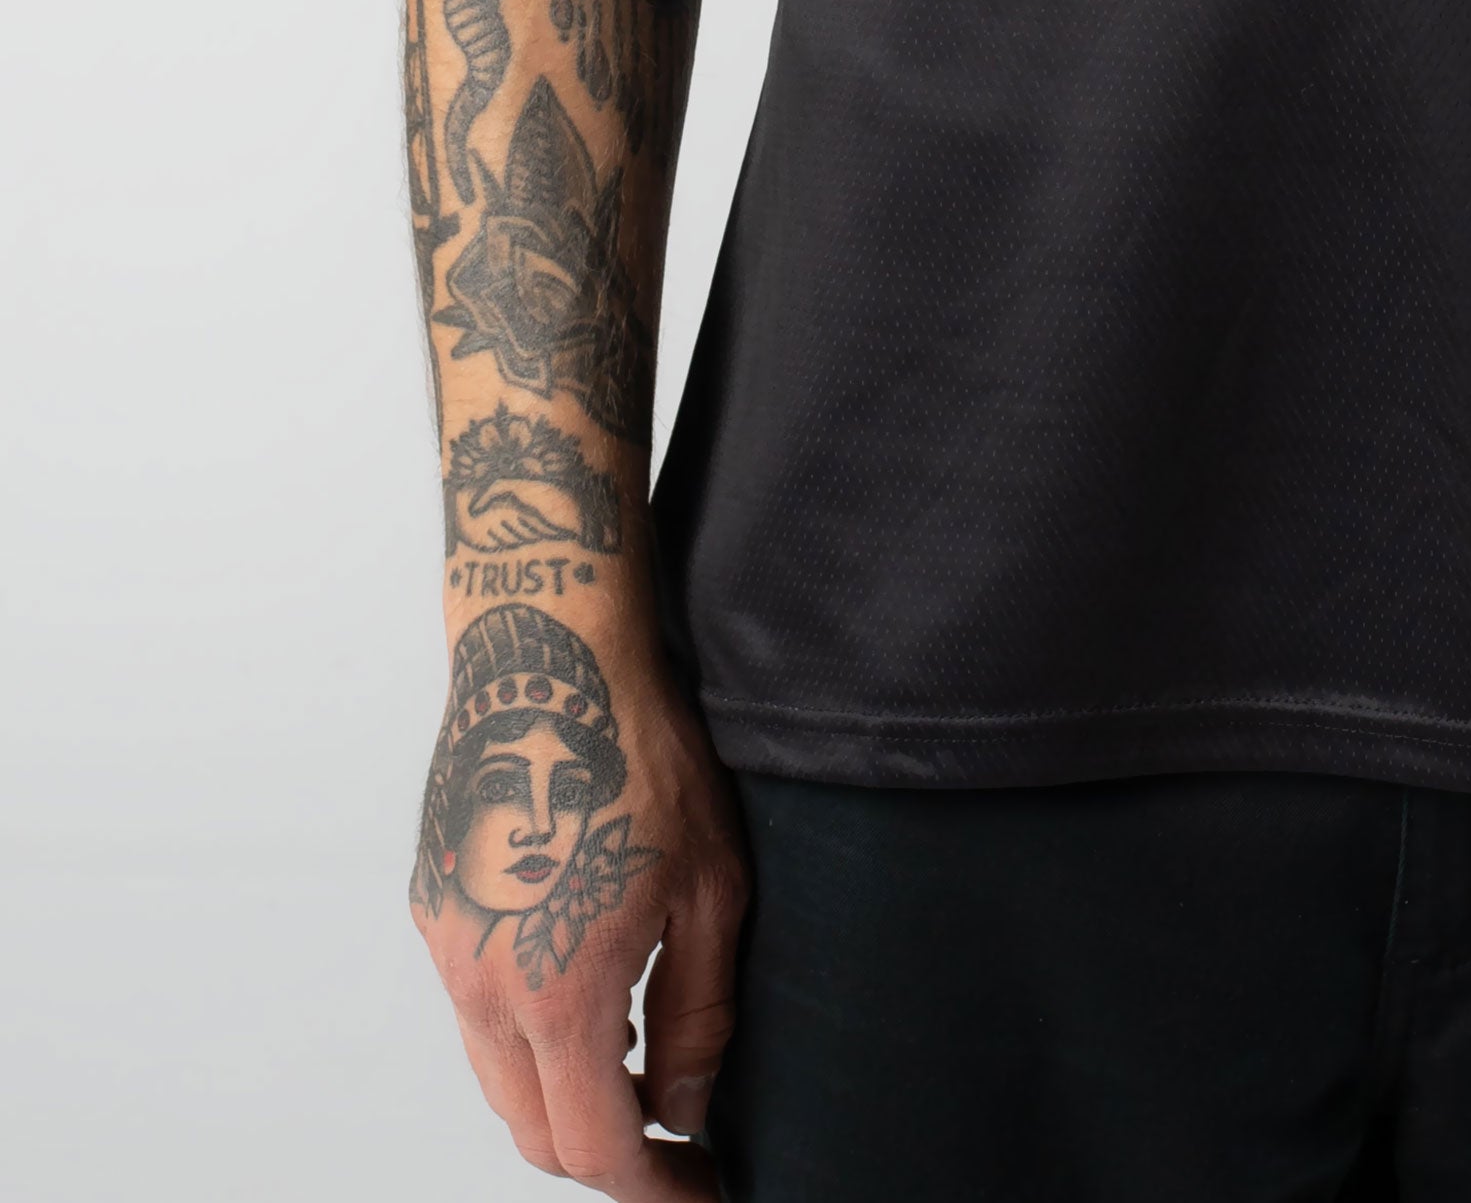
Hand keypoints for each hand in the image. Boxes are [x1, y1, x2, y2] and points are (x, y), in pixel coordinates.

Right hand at [412, 603, 744, 1191]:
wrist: (550, 649)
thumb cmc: (644, 750)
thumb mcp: (711, 886)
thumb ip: (697, 1015)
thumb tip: (686, 1107)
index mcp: (558, 990)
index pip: (594, 1147)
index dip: (653, 1187)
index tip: (697, 1190)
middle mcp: (483, 984)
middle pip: (534, 1130)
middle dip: (604, 1155)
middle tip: (674, 1142)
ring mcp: (446, 946)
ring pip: (498, 1076)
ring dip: (560, 1096)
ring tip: (638, 1071)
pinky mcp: (431, 906)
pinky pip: (473, 1009)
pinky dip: (525, 1035)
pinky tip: (583, 997)